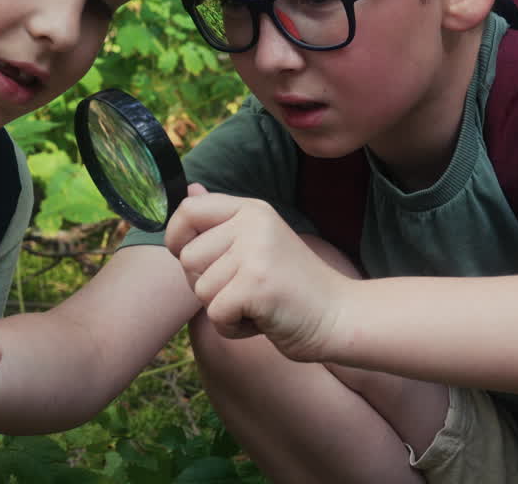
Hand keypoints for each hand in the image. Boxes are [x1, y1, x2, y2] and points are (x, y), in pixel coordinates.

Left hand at [165, 183, 346, 361]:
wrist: (341, 316)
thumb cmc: (294, 286)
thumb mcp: (258, 242)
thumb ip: (221, 219)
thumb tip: (189, 189)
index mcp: (252, 209)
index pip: (188, 208)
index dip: (176, 236)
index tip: (194, 260)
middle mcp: (252, 223)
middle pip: (187, 257)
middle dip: (206, 285)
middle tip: (245, 290)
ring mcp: (255, 252)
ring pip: (200, 290)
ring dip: (223, 309)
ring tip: (258, 304)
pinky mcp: (256, 284)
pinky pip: (216, 313)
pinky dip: (233, 328)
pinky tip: (262, 320)